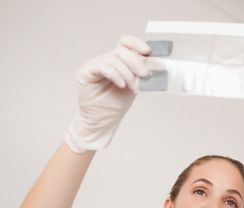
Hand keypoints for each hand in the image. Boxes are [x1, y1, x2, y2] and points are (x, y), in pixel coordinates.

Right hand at [64, 36, 150, 152]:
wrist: (103, 120)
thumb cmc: (116, 103)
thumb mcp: (134, 85)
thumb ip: (139, 72)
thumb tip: (150, 61)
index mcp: (118, 61)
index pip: (125, 43)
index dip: (136, 43)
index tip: (148, 51)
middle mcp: (106, 60)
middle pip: (122, 51)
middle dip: (136, 62)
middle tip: (145, 75)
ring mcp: (95, 64)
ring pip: (114, 59)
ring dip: (127, 74)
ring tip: (132, 87)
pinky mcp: (86, 72)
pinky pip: (102, 67)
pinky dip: (115, 75)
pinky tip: (121, 85)